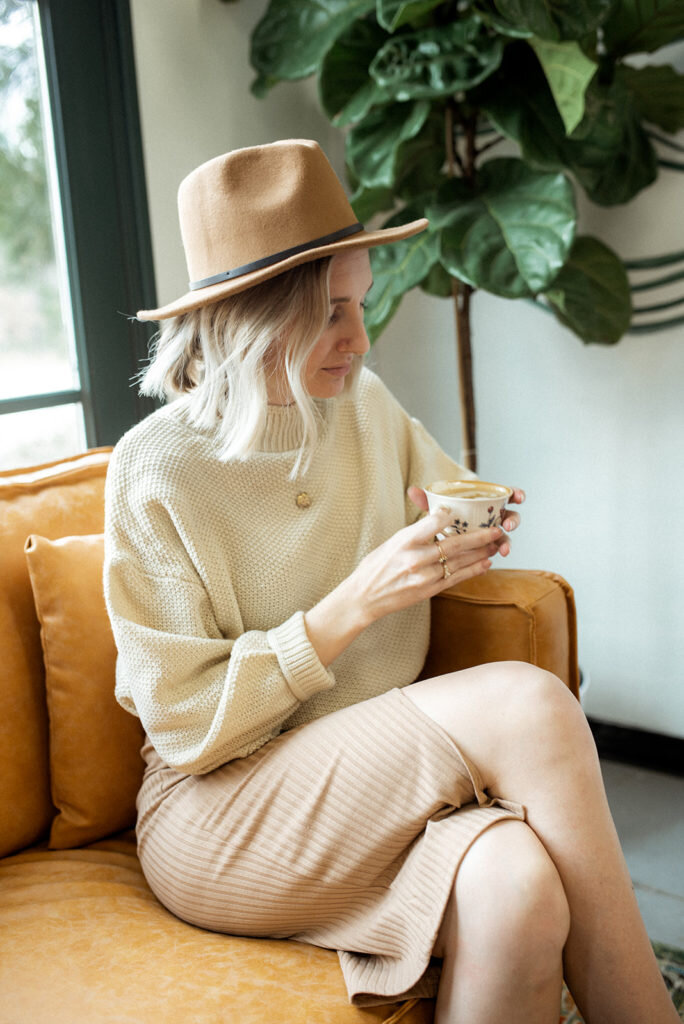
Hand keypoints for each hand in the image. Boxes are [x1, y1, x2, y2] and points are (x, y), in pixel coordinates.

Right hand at [349, 505, 500, 625]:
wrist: (364, 597)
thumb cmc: (376, 566)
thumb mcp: (392, 541)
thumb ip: (416, 532)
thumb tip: (439, 518)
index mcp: (404, 541)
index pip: (434, 522)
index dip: (449, 515)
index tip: (459, 510)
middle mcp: (416, 559)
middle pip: (455, 544)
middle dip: (480, 536)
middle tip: (497, 528)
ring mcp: (424, 576)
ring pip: (460, 561)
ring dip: (481, 552)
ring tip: (496, 544)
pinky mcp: (429, 591)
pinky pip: (456, 578)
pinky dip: (473, 570)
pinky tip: (485, 563)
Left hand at [407, 485, 524, 557]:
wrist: (436, 539)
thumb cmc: (439, 519)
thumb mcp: (433, 509)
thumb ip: (426, 500)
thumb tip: (411, 491)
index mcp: (485, 501)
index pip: (506, 495)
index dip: (516, 494)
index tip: (519, 497)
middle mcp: (492, 517)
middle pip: (510, 516)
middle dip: (513, 520)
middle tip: (508, 525)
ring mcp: (491, 534)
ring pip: (505, 537)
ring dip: (506, 542)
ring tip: (503, 550)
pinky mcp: (487, 549)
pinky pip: (495, 552)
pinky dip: (494, 555)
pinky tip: (491, 561)